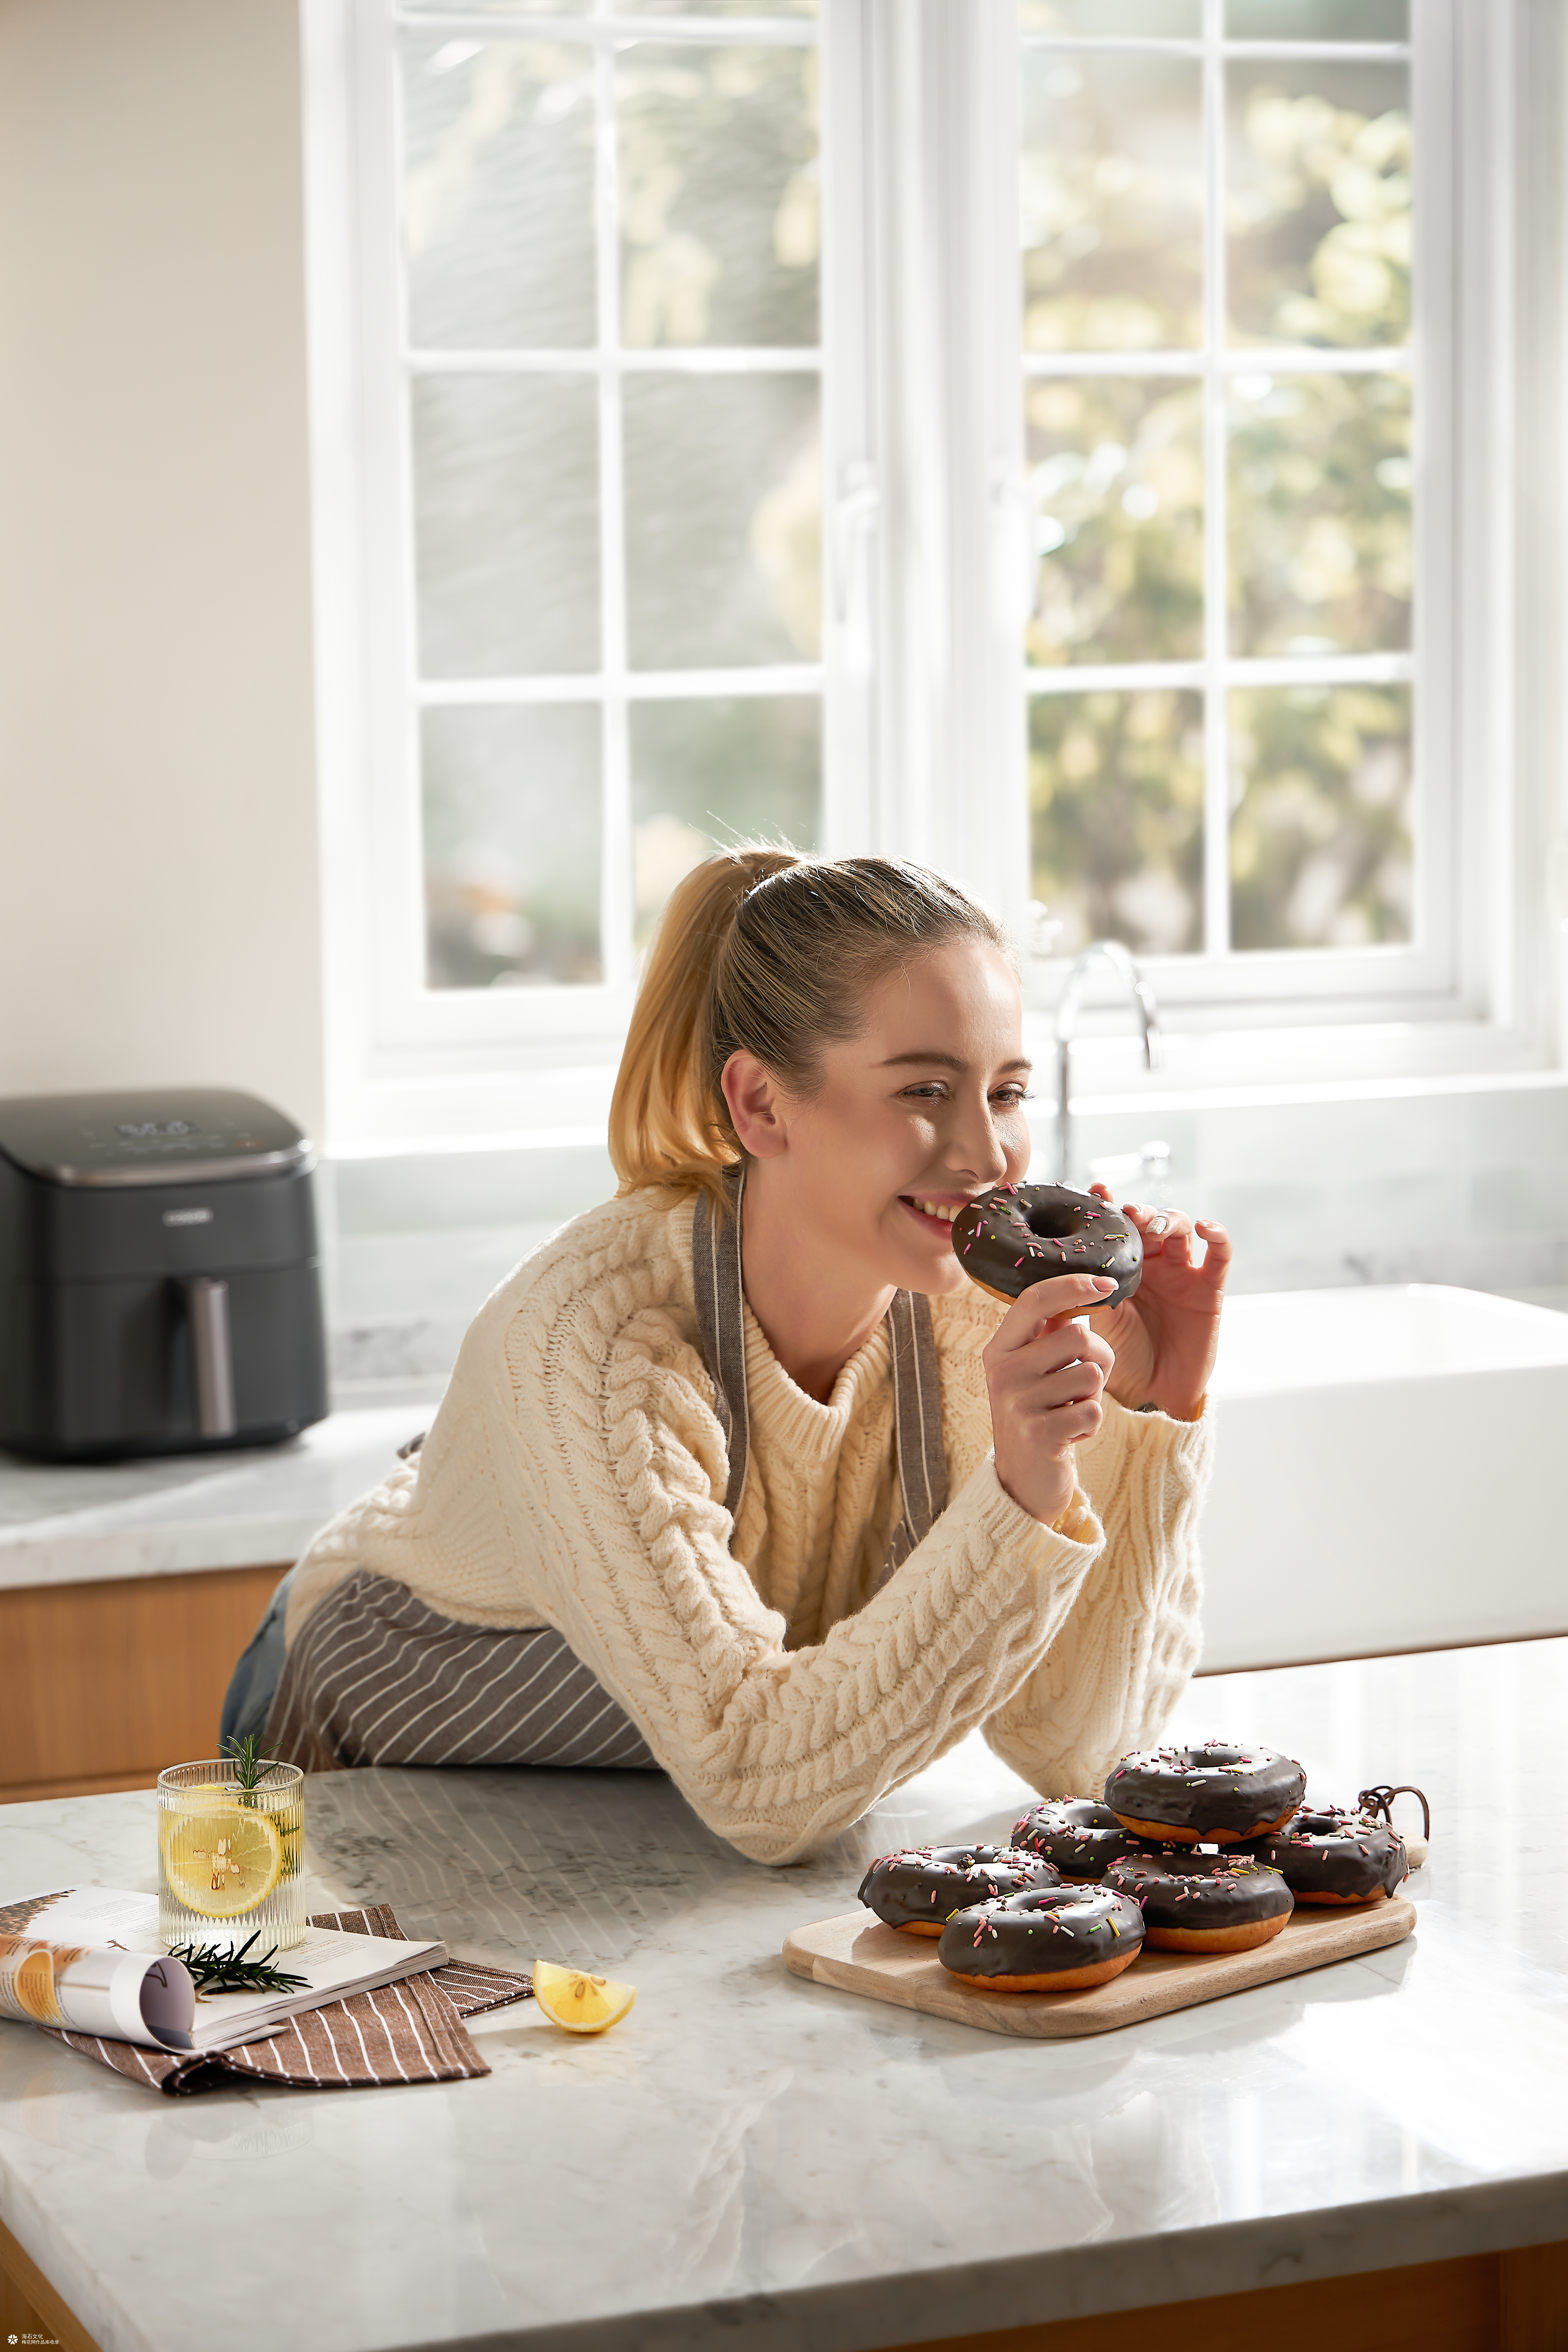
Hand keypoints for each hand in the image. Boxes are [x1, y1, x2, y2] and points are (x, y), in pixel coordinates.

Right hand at [984, 1273, 1117, 1525]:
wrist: (1023, 1482)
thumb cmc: (1039, 1416)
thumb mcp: (1033, 1372)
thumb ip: (1050, 1336)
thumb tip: (1088, 1293)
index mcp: (1000, 1349)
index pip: (1035, 1300)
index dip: (1073, 1285)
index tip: (1106, 1282)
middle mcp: (1003, 1372)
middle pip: (1078, 1336)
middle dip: (1097, 1360)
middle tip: (1080, 1387)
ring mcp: (1018, 1403)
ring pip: (1090, 1374)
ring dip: (1094, 1396)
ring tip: (1070, 1413)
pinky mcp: (1039, 1433)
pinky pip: (1093, 1410)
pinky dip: (1092, 1425)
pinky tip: (1071, 1436)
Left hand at [1086, 1188, 1231, 1419]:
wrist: (1152, 1392)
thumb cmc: (1121, 1357)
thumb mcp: (1096, 1319)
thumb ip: (1081, 1291)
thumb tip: (1051, 1265)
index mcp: (1122, 1267)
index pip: (1117, 1227)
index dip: (1109, 1206)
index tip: (1095, 1190)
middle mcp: (1152, 1264)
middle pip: (1151, 1221)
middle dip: (1141, 1211)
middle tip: (1129, 1213)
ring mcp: (1182, 1273)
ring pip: (1181, 1229)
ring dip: (1169, 1219)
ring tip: (1155, 1224)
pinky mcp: (1209, 1288)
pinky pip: (1220, 1255)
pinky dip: (1217, 1235)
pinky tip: (1205, 1227)